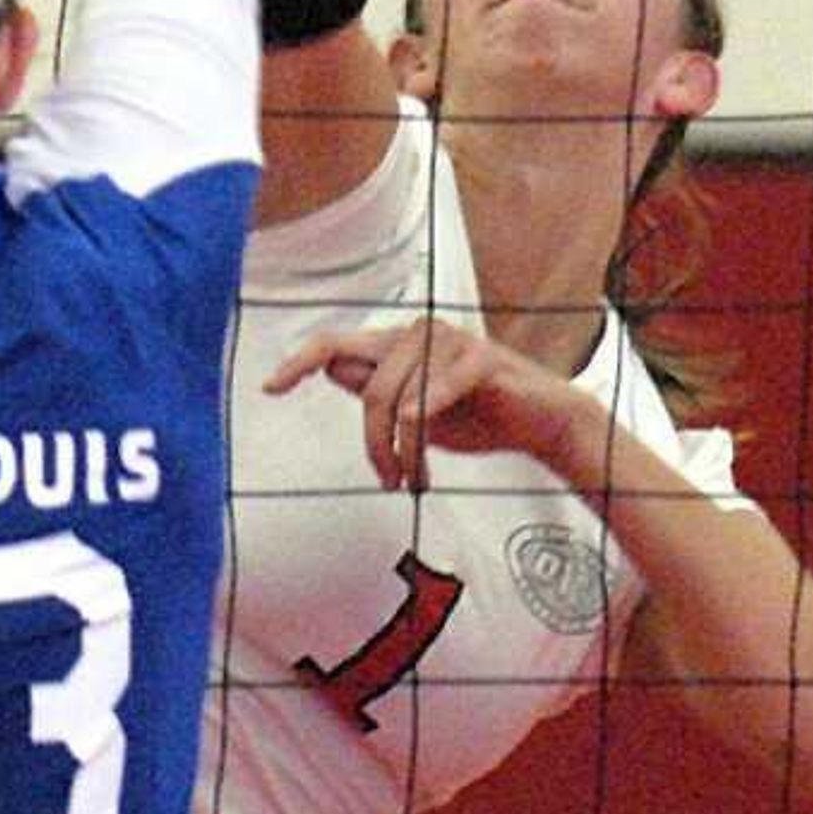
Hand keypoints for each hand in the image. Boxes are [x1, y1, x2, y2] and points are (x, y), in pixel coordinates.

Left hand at [264, 315, 606, 493]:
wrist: (542, 423)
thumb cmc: (478, 416)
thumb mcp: (417, 412)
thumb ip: (378, 391)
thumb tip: (332, 370)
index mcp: (399, 343)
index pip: (335, 344)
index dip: (298, 362)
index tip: (270, 389)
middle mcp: (418, 332)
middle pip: (367, 388)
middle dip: (374, 444)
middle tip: (391, 481)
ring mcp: (449, 339)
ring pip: (398, 401)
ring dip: (404, 452)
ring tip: (416, 480)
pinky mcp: (478, 357)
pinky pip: (432, 396)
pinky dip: (423, 428)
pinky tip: (423, 456)